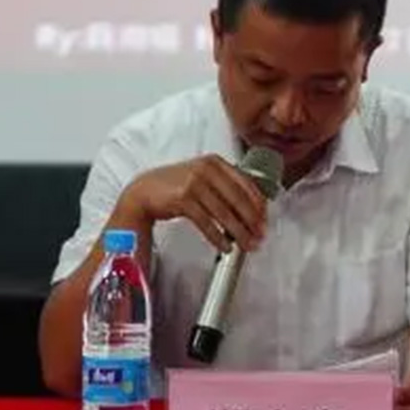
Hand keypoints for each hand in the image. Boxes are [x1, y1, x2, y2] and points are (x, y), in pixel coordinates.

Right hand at [123, 155, 267, 252]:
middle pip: (238, 199)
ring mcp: (194, 183)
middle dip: (253, 221)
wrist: (144, 191)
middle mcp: (207, 169)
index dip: (259, 204)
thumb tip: (252, 208)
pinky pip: (207, 223)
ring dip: (239, 232)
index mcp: (216, 162)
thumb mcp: (203, 177)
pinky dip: (218, 237)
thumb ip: (225, 185)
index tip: (265, 220)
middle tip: (260, 236)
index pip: (246, 183)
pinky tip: (226, 246)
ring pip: (225, 213)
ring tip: (247, 245)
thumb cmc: (176, 186)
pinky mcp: (183, 199)